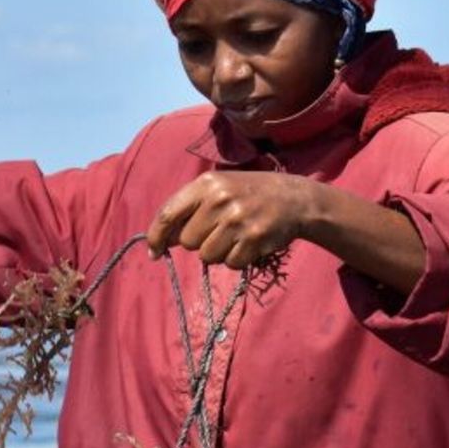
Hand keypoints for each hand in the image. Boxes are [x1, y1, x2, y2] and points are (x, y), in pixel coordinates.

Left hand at [146, 171, 314, 268]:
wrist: (294, 198)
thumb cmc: (248, 194)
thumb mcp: (218, 188)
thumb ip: (190, 209)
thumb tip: (164, 240)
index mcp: (206, 184)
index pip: (168, 214)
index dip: (156, 236)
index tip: (154, 252)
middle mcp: (220, 200)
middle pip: (188, 241)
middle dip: (199, 242)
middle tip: (219, 230)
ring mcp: (238, 220)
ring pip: (207, 256)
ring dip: (218, 252)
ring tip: (235, 235)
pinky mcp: (254, 240)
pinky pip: (230, 264)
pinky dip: (237, 258)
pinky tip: (249, 242)